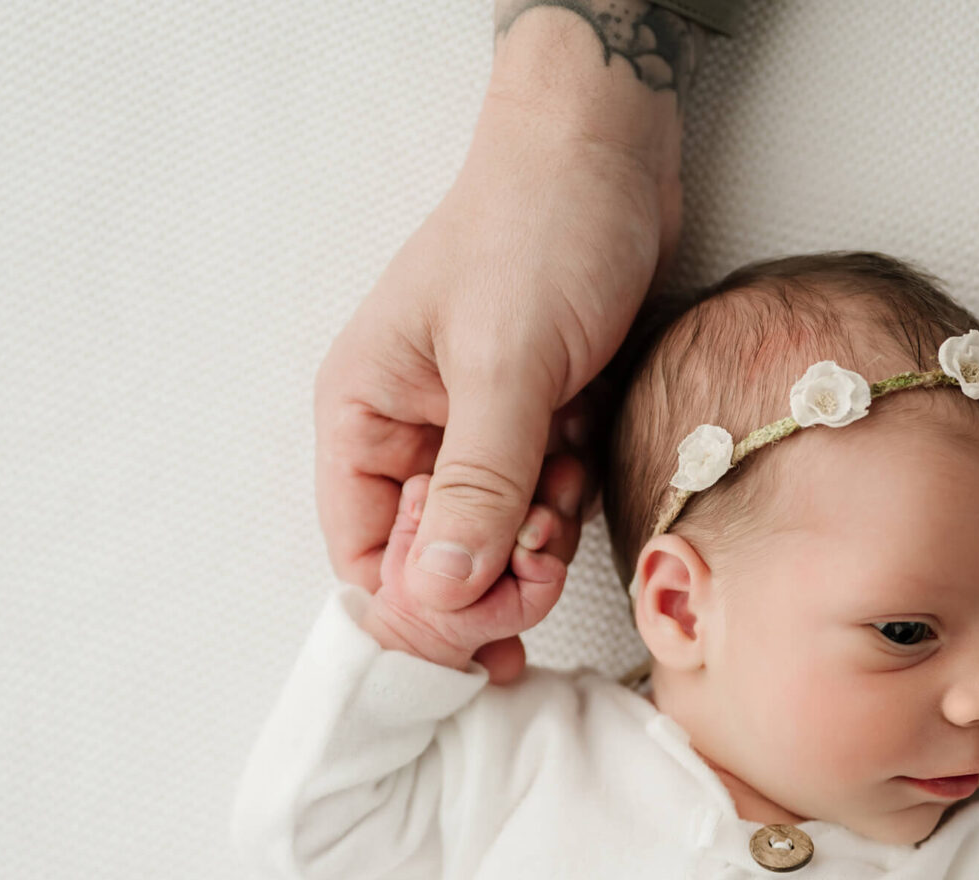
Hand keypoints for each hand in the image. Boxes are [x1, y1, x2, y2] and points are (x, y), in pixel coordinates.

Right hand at [313, 7, 694, 683]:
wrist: (613, 155)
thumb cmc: (542, 229)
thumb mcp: (506, 361)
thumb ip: (477, 483)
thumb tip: (440, 593)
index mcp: (365, 416)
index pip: (365, 561)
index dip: (422, 611)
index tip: (489, 625)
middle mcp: (410, 435)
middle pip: (432, 568)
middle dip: (494, 578)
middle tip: (547, 556)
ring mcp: (475, 434)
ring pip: (497, 544)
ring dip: (540, 539)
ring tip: (567, 482)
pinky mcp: (536, 427)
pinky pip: (544, 505)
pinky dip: (568, 502)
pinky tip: (583, 458)